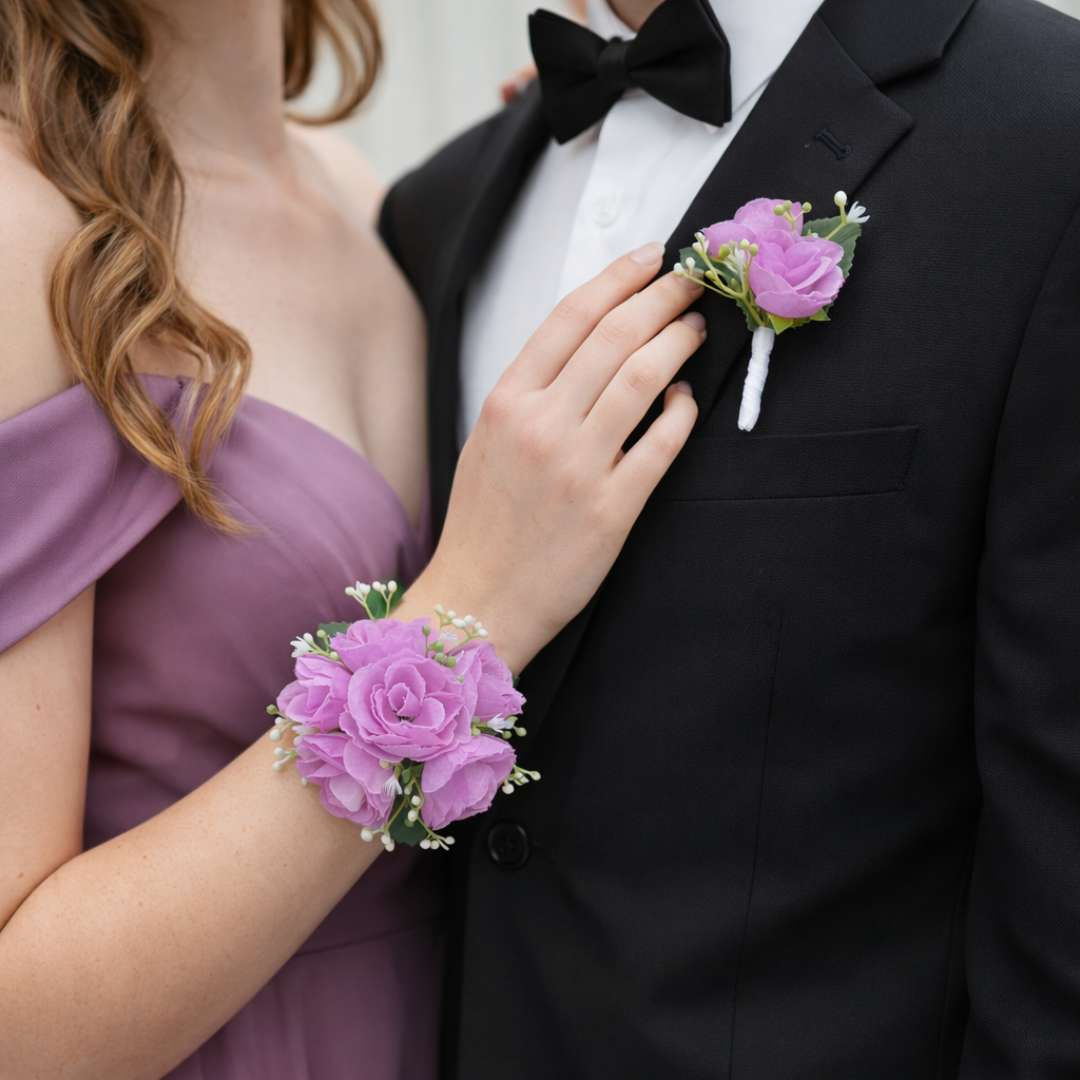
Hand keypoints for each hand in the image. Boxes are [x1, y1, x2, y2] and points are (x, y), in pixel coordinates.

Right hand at [405, 244, 704, 671]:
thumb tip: (592, 347)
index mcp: (506, 402)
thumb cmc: (483, 523)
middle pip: (615, 336)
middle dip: (663, 297)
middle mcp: (541, 425)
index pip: (571, 317)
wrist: (477, 600)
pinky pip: (661, 444)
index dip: (619, 278)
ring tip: (696, 329)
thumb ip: (532, 393)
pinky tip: (686, 398)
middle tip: (692, 282)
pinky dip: (681, 412)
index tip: (651, 257)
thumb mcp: (487, 442)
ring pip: (643, 378)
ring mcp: (578, 467)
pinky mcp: (612, 509)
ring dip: (678, 343)